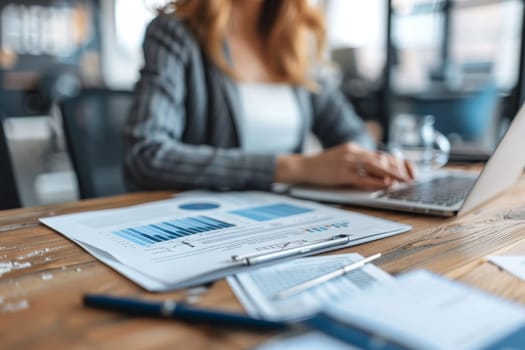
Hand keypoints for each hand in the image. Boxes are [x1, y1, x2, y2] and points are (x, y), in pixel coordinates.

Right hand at [276, 142, 415, 189]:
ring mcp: (347, 162)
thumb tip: (378, 172)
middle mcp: (352, 152)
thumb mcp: (342, 159)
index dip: (396, 163)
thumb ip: (357, 163)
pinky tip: (386, 185)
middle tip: (410, 177)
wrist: (303, 167)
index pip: (380, 154)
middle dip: (398, 168)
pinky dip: (376, 181)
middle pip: (381, 159)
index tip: (407, 170)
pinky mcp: (341, 173)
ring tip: (403, 182)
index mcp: (354, 148)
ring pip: (375, 166)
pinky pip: (363, 178)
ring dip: (392, 174)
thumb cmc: (322, 166)